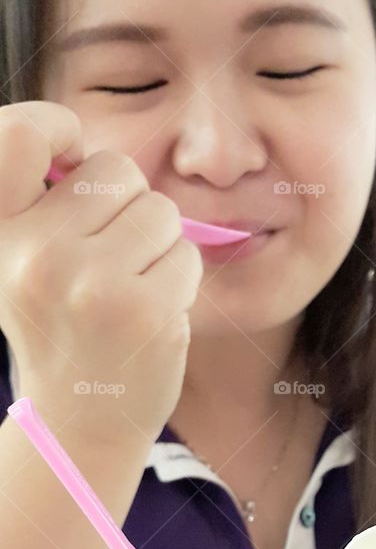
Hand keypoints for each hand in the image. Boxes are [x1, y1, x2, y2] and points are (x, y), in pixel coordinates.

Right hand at [0, 101, 202, 448]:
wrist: (80, 422)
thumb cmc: (60, 327)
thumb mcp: (23, 260)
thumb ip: (42, 201)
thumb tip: (80, 142)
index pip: (17, 135)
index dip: (53, 126)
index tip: (71, 150)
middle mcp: (35, 256)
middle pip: (114, 168)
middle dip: (125, 205)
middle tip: (106, 263)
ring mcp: (91, 285)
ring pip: (159, 210)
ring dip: (157, 245)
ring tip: (127, 291)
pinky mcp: (144, 311)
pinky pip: (185, 254)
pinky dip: (179, 279)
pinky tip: (150, 314)